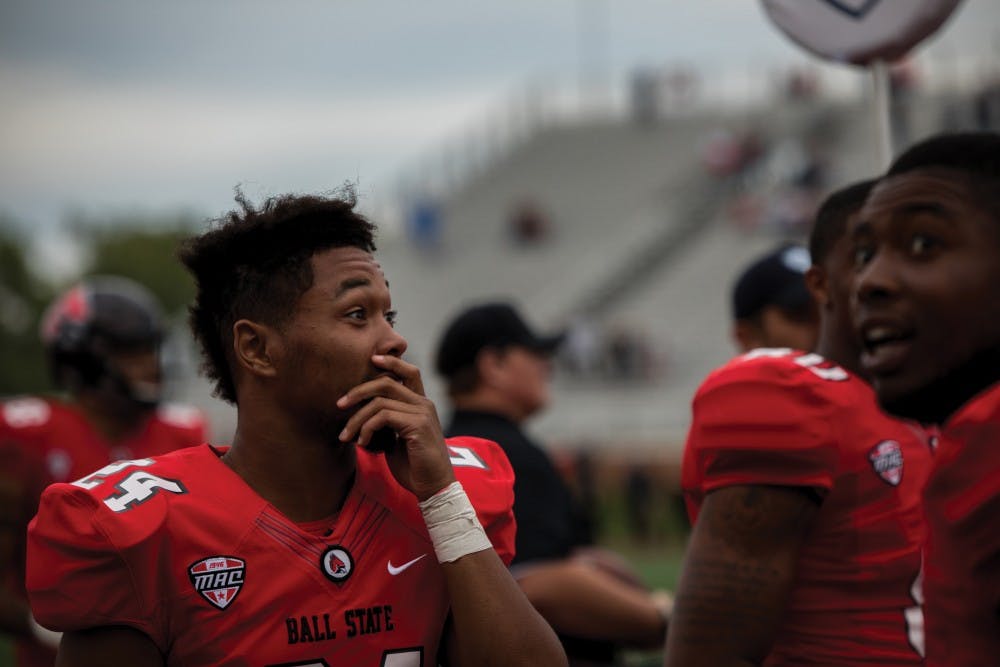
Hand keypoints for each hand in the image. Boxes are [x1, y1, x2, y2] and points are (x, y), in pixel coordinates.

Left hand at [337, 354, 455, 500]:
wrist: (433, 488)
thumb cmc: (413, 467)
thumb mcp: (396, 440)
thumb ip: (385, 424)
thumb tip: (360, 417)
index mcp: (421, 405)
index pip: (409, 372)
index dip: (391, 362)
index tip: (371, 359)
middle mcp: (424, 404)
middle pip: (387, 382)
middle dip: (359, 390)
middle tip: (339, 404)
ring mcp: (422, 413)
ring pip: (380, 401)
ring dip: (357, 418)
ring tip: (346, 436)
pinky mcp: (418, 425)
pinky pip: (383, 416)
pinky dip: (367, 428)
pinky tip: (362, 443)